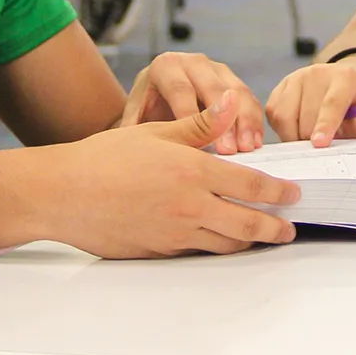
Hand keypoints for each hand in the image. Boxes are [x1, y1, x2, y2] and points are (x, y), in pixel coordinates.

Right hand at [48, 93, 299, 257]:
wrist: (63, 194)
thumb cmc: (104, 159)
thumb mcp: (155, 132)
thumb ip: (200, 123)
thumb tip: (230, 103)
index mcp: (193, 172)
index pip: (251, 185)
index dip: (278, 193)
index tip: (292, 195)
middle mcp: (190, 207)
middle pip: (248, 225)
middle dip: (275, 228)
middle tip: (288, 228)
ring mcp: (175, 234)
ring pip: (226, 244)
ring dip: (248, 242)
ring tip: (261, 237)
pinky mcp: (159, 251)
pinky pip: (197, 252)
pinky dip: (215, 247)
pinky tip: (218, 240)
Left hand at [120, 52, 264, 153]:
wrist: (157, 101)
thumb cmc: (145, 113)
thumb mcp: (137, 120)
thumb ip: (137, 133)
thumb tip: (139, 154)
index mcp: (165, 66)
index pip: (180, 90)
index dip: (192, 117)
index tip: (201, 144)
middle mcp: (193, 62)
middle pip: (212, 88)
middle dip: (223, 120)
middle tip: (229, 151)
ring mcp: (217, 69)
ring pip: (237, 91)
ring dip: (244, 121)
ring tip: (247, 148)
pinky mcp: (234, 82)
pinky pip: (249, 99)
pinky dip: (254, 121)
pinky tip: (255, 143)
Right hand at [265, 59, 355, 146]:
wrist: (349, 80)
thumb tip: (339, 136)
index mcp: (345, 77)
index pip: (332, 103)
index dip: (325, 125)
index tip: (319, 144)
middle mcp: (317, 73)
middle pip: (306, 115)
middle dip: (311, 139)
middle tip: (323, 147)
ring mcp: (296, 78)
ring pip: (285, 116)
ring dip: (295, 136)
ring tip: (310, 138)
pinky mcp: (281, 87)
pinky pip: (273, 115)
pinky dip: (282, 129)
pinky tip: (297, 129)